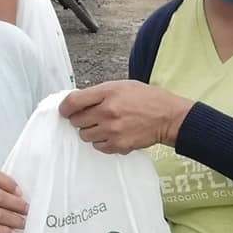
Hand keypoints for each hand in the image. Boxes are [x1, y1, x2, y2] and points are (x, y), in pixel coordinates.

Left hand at [59, 81, 193, 154]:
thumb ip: (99, 93)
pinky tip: (113, 134)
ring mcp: (112, 131)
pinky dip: (102, 142)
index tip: (65, 110)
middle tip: (91, 117)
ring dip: (90, 131)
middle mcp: (107, 112)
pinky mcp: (117, 145)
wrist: (167, 117)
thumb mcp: (121, 86)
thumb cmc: (147, 99)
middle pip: (76, 121)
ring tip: (104, 126)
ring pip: (85, 135)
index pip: (73, 102)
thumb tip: (77, 101)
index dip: (65, 107)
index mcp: (107, 93)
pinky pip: (98, 146)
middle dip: (80, 119)